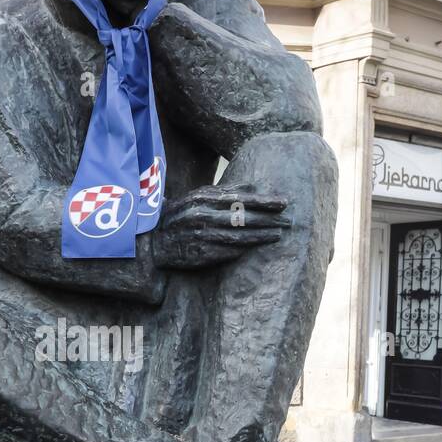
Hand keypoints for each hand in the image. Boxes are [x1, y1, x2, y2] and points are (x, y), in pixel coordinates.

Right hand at [152, 184, 289, 269]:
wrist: (153, 241)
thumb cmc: (180, 216)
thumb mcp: (198, 198)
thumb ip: (225, 192)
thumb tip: (254, 187)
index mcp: (202, 198)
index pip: (240, 198)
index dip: (264, 201)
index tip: (284, 202)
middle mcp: (202, 216)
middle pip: (243, 217)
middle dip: (268, 219)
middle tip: (288, 220)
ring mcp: (200, 236)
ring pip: (238, 236)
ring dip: (261, 236)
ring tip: (279, 234)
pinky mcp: (199, 254)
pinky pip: (227, 251)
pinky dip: (244, 248)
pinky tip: (258, 246)